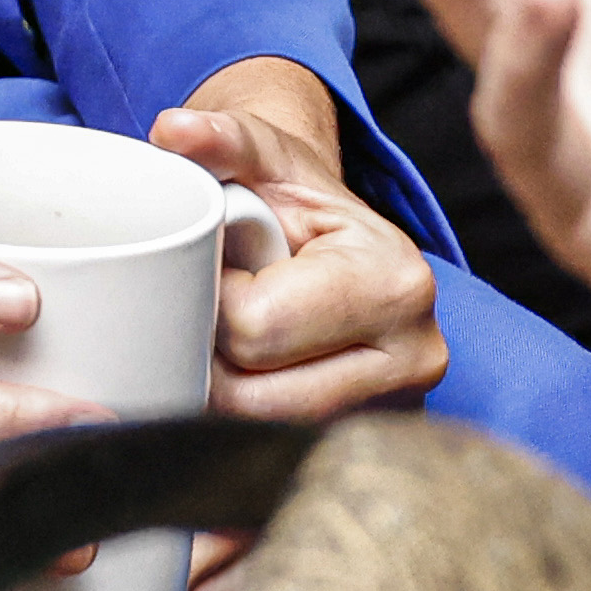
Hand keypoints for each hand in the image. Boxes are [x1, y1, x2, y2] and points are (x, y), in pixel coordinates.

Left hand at [158, 54, 445, 423]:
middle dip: (211, 354)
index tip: (216, 271)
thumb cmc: (292, 200)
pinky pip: (281, 458)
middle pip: (255, 396)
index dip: (208, 302)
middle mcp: (416, 355)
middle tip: (217, 307)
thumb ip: (219, 142)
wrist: (331, 241)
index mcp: (394, 280)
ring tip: (231, 338)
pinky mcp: (371, 439)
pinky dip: (246, 443)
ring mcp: (400, 409)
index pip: (254, 327)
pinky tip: (241, 407)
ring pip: (259, 434)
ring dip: (223, 393)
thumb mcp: (262, 157)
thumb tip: (174, 131)